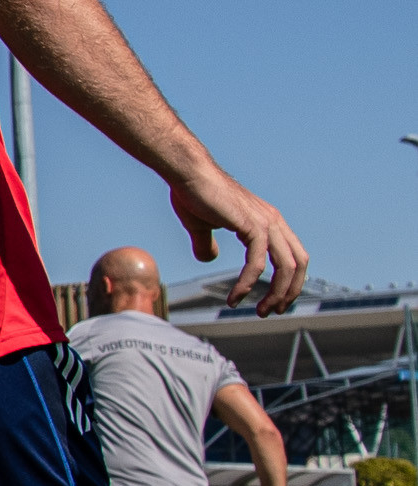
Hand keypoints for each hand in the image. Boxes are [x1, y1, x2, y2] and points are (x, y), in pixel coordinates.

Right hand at [167, 163, 307, 315]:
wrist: (187, 173)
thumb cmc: (193, 193)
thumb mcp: (202, 225)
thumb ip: (207, 243)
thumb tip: (209, 258)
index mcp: (268, 220)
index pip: (294, 255)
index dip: (289, 280)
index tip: (274, 299)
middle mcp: (273, 222)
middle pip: (299, 264)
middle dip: (289, 292)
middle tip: (271, 311)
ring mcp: (266, 223)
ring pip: (287, 267)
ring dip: (276, 293)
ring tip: (260, 311)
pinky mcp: (252, 226)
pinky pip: (258, 263)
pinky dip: (249, 284)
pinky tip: (236, 297)